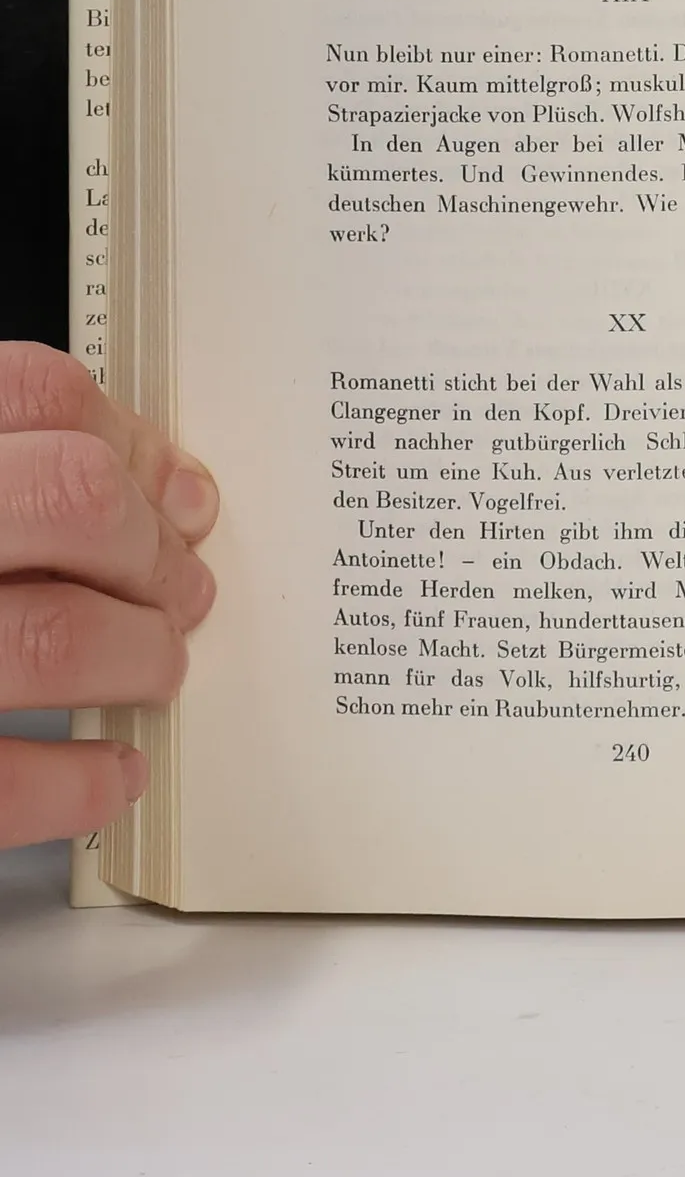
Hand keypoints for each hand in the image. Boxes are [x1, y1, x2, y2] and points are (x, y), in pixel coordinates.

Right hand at [0, 342, 217, 850]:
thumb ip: (10, 463)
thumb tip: (164, 481)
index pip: (32, 396)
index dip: (125, 445)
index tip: (165, 494)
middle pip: (69, 500)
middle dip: (150, 553)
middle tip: (176, 592)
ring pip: (49, 634)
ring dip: (136, 655)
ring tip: (150, 670)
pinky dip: (76, 781)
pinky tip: (104, 772)